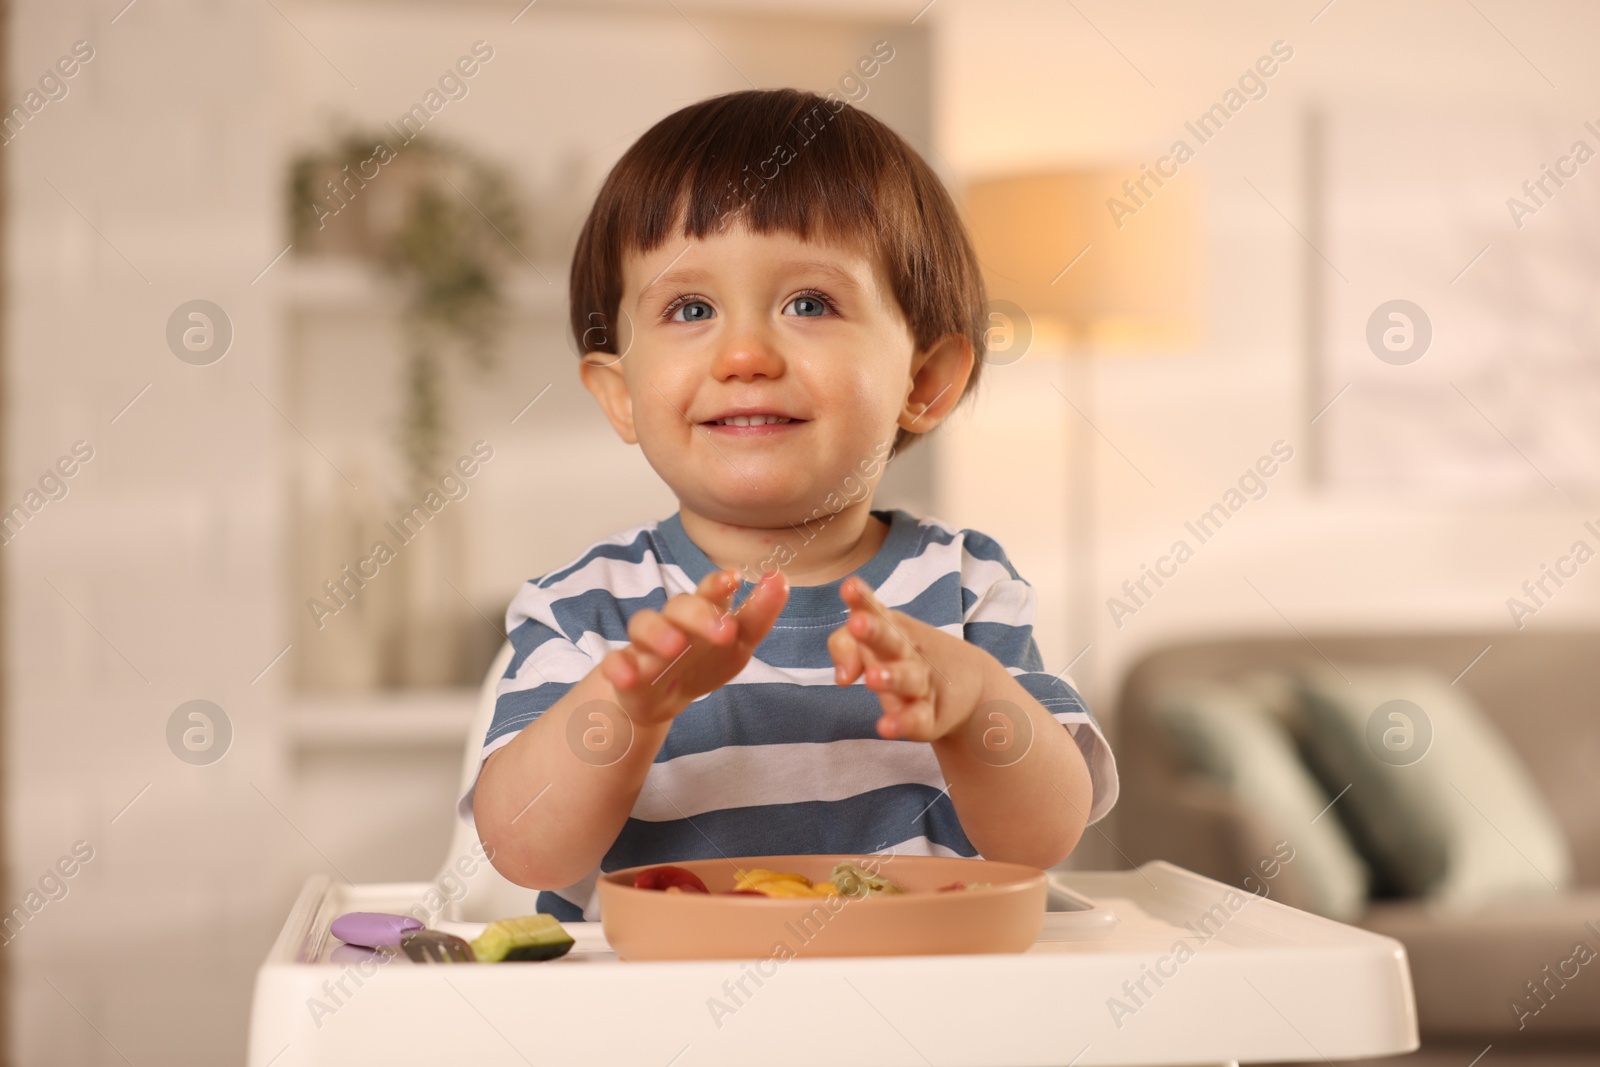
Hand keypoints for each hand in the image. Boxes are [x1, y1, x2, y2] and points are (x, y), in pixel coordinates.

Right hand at [600, 566, 788, 725]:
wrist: (664, 697)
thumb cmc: (705, 660)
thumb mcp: (739, 644)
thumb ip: (758, 614)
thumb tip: (780, 578)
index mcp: (701, 611)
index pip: (708, 591)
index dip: (718, 584)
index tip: (733, 579)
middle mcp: (672, 621)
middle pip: (679, 606)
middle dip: (699, 615)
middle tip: (724, 631)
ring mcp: (645, 643)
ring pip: (644, 625)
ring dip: (658, 633)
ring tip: (675, 646)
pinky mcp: (624, 667)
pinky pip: (614, 661)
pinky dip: (619, 667)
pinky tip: (629, 676)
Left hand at [828, 576, 982, 741]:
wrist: (971, 687)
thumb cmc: (905, 658)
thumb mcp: (874, 644)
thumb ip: (845, 647)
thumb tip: (842, 678)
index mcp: (893, 631)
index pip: (876, 611)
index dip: (862, 600)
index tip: (848, 586)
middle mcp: (907, 653)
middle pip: (891, 640)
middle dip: (874, 631)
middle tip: (857, 623)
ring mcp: (921, 685)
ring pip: (907, 679)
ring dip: (891, 676)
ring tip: (873, 677)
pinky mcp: (929, 717)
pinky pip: (916, 719)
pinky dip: (902, 723)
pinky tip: (885, 728)